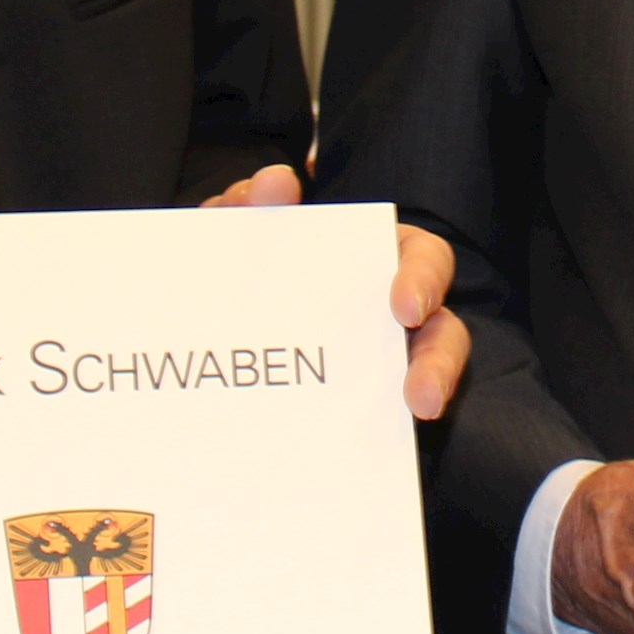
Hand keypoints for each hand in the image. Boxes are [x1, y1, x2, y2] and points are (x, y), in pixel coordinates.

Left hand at [201, 164, 471, 419]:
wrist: (191, 344)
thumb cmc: (230, 272)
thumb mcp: (229, 237)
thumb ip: (246, 207)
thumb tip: (278, 183)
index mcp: (372, 262)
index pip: (420, 261)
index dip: (422, 280)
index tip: (403, 308)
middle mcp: (388, 316)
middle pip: (442, 332)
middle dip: (439, 358)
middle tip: (421, 391)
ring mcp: (378, 369)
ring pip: (429, 381)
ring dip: (428, 395)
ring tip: (418, 416)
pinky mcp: (359, 415)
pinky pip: (381, 430)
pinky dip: (377, 438)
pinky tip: (356, 450)